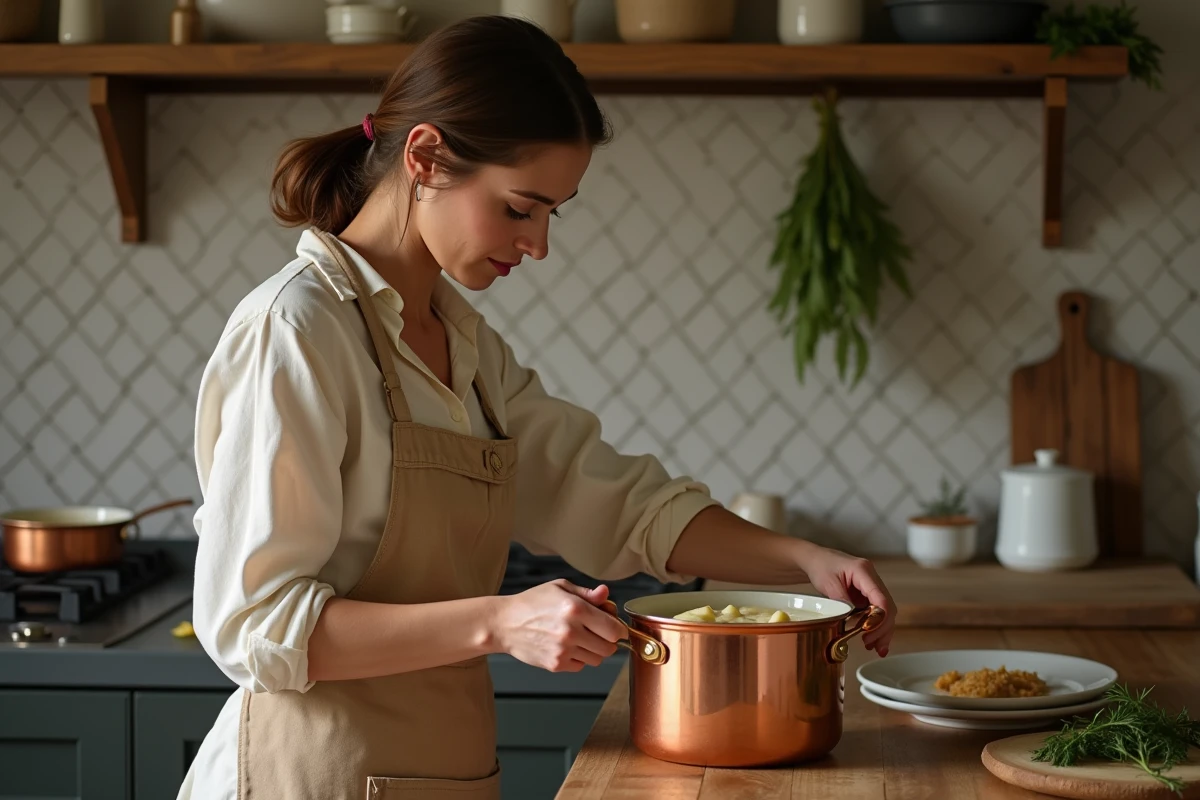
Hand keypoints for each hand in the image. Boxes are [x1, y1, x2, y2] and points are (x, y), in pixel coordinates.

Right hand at [493, 580, 626, 672]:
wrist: (504, 623)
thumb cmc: (531, 602)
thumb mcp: (560, 587)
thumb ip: (587, 593)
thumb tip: (606, 594)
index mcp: (576, 609)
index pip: (614, 629)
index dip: (619, 629)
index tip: (616, 628)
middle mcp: (572, 631)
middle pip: (609, 648)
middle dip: (608, 641)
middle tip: (598, 633)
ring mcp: (564, 650)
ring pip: (597, 659)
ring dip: (594, 650)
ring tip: (580, 638)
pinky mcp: (556, 664)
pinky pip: (580, 666)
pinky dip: (578, 658)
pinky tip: (567, 646)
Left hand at [800, 546, 896, 656]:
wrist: (816, 559)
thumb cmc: (821, 566)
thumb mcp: (827, 583)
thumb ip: (841, 600)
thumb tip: (852, 619)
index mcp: (863, 571)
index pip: (880, 597)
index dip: (879, 617)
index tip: (869, 632)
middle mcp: (872, 578)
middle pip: (887, 606)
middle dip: (883, 628)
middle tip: (872, 644)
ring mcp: (871, 586)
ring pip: (886, 611)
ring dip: (882, 630)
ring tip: (875, 647)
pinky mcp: (868, 594)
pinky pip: (877, 611)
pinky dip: (876, 626)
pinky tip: (872, 640)